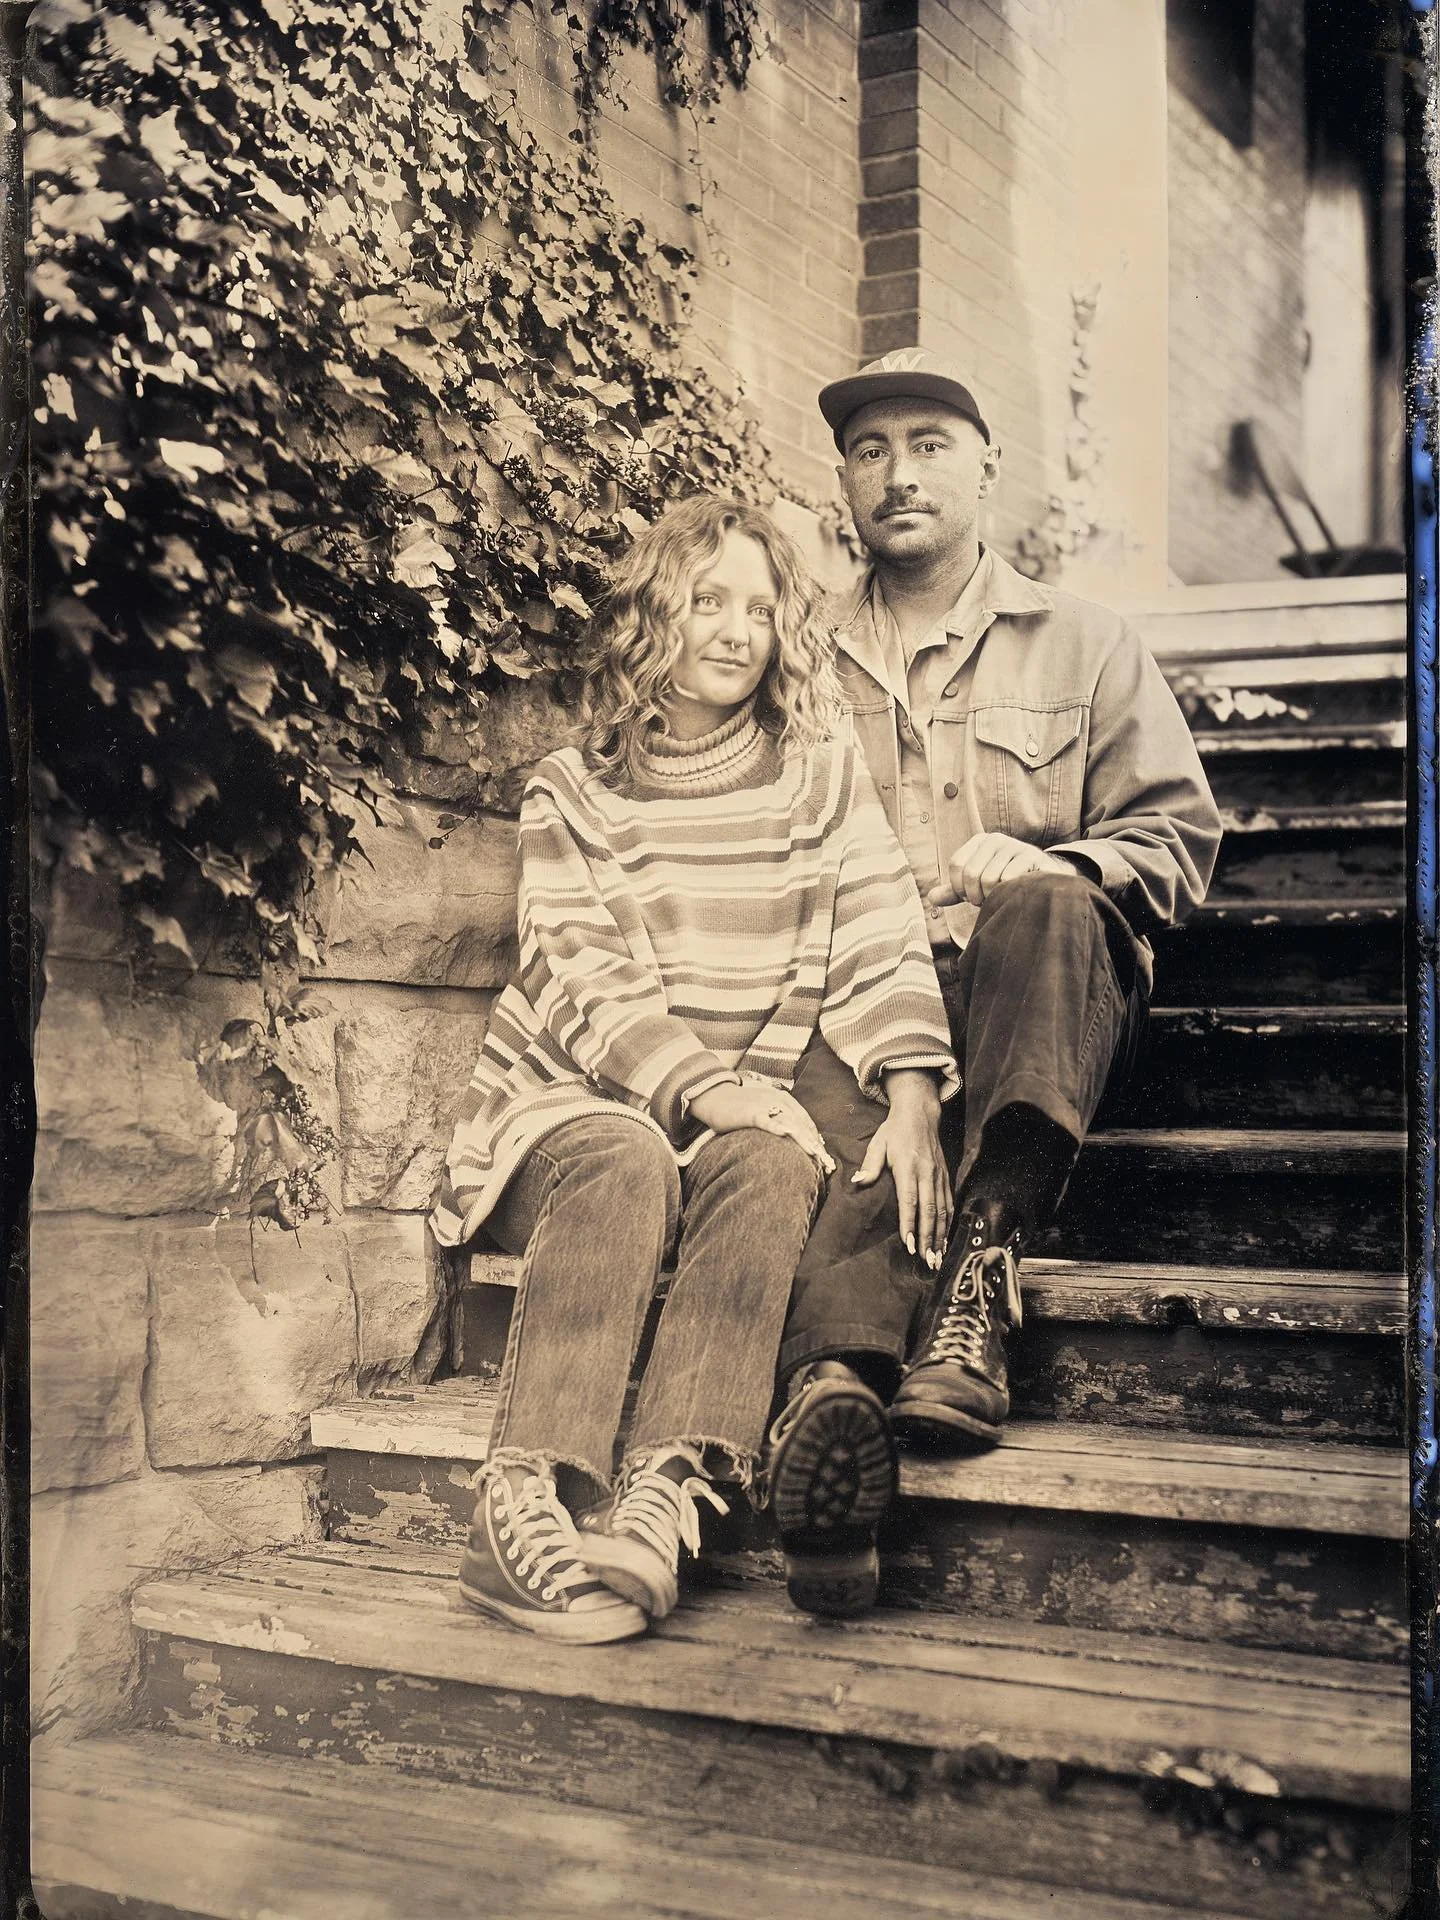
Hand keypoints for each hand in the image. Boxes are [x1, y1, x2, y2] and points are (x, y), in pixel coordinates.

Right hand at [687, 1078, 835, 1174]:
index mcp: (784, 1099)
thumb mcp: (764, 1109)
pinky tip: (785, 1135)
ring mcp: (764, 1105)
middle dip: (814, 1144)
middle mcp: (778, 1100)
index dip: (816, 1138)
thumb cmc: (739, 1106)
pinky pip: (766, 1120)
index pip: (805, 1121)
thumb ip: (779, 1120)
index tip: (824, 1155)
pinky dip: (776, 1127)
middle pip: (801, 1124)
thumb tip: (792, 1137)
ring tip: (814, 1154)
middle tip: (825, 1162)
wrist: (714, 1096)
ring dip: (802, 1139)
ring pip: (789, 1124)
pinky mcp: (750, 1113)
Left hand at [853, 1069, 950, 1267]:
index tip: (909, 1244)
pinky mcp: (945, 1177)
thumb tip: (858, 1182)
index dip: (910, 1224)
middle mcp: (927, 1173)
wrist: (920, 1113)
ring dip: (940, 1235)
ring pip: (942, 1210)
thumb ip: (870, 1165)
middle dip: (928, 1238)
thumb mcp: (878, 1143)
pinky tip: (945, 1239)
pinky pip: (949, 1203)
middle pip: (929, 1211)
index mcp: (908, 1166)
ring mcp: (938, 1176)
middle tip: (926, 1260)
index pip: (909, 1201)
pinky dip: (948, 1223)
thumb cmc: (895, 1131)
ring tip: (937, 1257)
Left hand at [929, 832, 1073, 909]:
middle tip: (987, 901)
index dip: (959, 887)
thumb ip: (955, 892)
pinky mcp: (1030, 856)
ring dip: (992, 898)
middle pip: (971, 873)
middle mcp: (995, 839)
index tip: (970, 896)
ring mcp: (1014, 845)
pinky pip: (1008, 880)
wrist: (1044, 882)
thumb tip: (931, 898)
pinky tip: (1015, 894)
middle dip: (976, 896)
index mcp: (979, 841)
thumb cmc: (1006, 885)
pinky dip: (1007, 894)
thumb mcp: (977, 887)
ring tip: (1001, 898)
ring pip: (989, 879)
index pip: (956, 864)